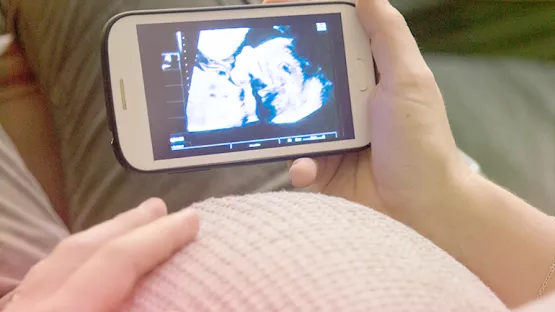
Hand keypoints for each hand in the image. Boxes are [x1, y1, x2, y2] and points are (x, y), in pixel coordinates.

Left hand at [5, 198, 199, 311]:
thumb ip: (138, 310)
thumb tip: (176, 296)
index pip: (116, 261)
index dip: (158, 237)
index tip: (191, 219)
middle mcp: (32, 306)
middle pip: (82, 249)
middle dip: (126, 224)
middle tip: (159, 207)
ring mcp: (17, 311)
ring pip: (58, 260)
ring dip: (100, 238)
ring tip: (129, 226)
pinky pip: (44, 279)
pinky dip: (75, 263)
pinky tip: (87, 265)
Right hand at [272, 0, 474, 221]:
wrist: (422, 209)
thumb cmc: (421, 142)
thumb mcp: (408, 80)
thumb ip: (387, 36)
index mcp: (369, 76)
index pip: (333, 40)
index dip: (307, 24)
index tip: (277, 11)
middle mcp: (349, 103)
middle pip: (305, 77)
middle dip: (279, 72)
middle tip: (253, 63)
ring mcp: (334, 136)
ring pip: (294, 121)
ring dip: (282, 124)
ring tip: (268, 122)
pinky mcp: (325, 168)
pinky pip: (300, 160)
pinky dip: (299, 164)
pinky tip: (305, 166)